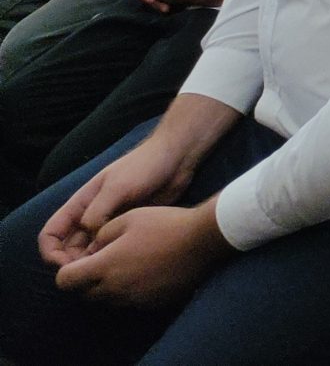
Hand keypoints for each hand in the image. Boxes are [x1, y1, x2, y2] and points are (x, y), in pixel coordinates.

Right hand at [38, 133, 194, 269]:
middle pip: (67, 249)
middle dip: (72, 264)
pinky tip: (121, 265)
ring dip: (91, 264)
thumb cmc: (144, 167)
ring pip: (89, 253)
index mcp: (80, 204)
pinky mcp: (125, 230)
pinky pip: (109, 250)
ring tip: (106, 271)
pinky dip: (108, 260)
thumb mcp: (117, 187)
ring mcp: (107, 224)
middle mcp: (89, 217)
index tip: (66, 266)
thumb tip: (90, 238)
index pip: (50, 234)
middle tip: (91, 274)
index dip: (51, 253)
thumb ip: (98, 212)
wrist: (175, 160)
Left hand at [54, 201, 225, 304]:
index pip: (65, 280)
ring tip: (127, 265)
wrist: (203, 241)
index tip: (81, 260)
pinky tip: (146, 272)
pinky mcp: (149, 304)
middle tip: (104, 260)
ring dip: (108, 286)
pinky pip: (128, 302)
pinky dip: (129, 291)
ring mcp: (132, 299)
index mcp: (103, 266)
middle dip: (87, 279)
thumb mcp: (128, 217)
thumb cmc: (164, 224)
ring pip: (106, 299)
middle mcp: (113, 289)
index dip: (67, 270)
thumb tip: (93, 248)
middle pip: (84, 294)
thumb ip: (102, 234)